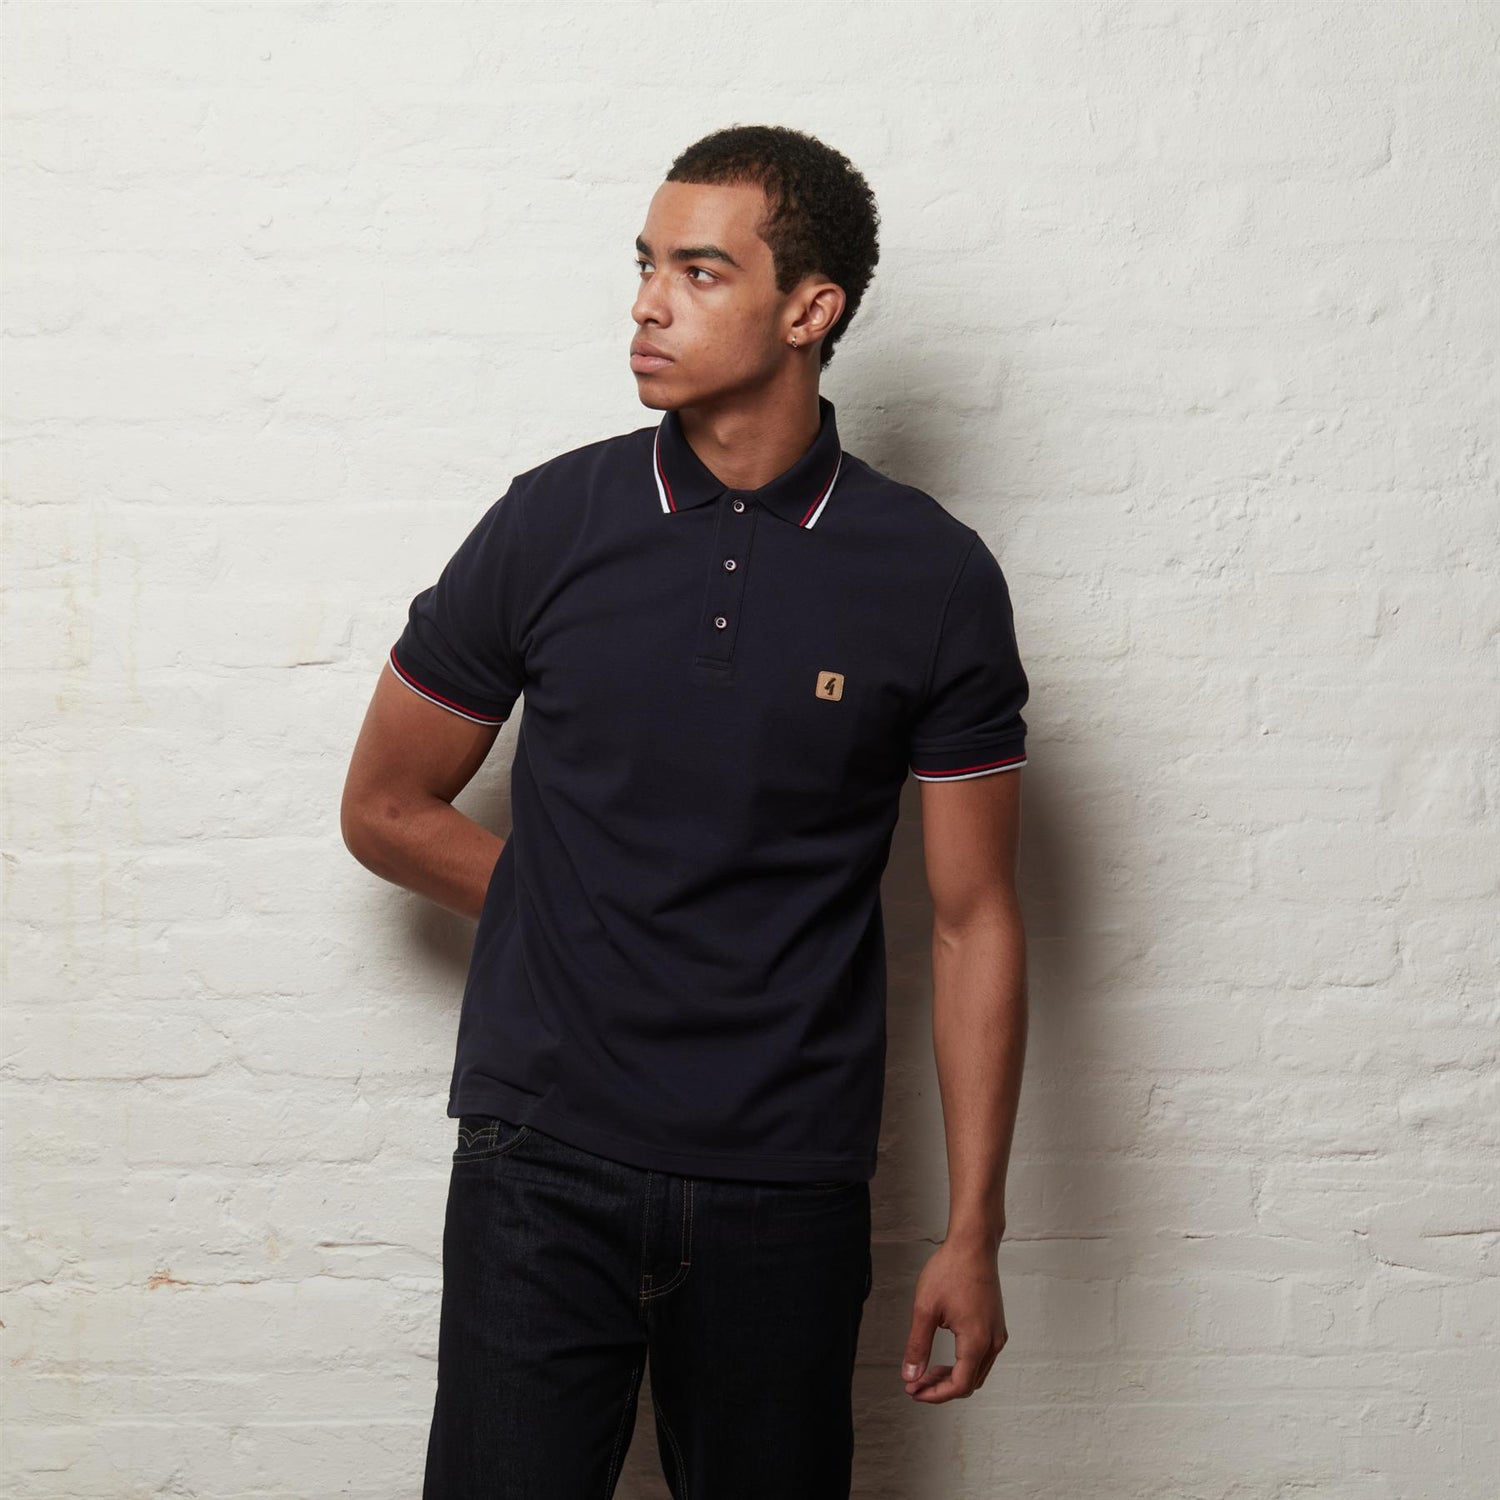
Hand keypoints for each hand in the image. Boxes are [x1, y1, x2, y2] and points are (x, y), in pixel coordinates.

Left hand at [900, 1237, 1007, 1402]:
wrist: (974, 1244)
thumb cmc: (950, 1270)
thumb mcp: (925, 1309)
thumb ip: (918, 1346)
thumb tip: (910, 1376)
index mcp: (977, 1341)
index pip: (959, 1385)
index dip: (934, 1395)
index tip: (913, 1391)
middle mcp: (993, 1342)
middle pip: (969, 1383)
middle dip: (941, 1388)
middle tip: (915, 1384)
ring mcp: (997, 1333)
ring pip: (977, 1372)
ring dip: (952, 1377)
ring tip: (926, 1372)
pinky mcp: (996, 1325)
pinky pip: (982, 1357)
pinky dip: (963, 1364)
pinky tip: (945, 1357)